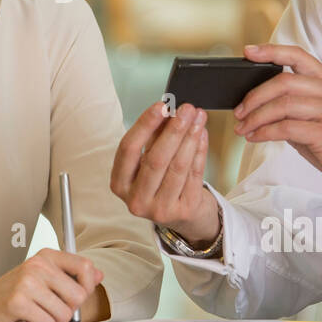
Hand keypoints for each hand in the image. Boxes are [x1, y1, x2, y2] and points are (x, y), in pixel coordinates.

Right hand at [0, 249, 101, 321]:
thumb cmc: (12, 293)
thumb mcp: (43, 279)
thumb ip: (70, 276)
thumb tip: (98, 274)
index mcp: (47, 256)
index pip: (85, 266)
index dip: (87, 286)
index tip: (72, 295)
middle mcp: (38, 265)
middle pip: (79, 296)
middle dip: (68, 311)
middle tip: (50, 310)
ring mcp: (27, 282)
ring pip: (64, 314)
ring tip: (36, 314)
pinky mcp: (17, 301)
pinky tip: (27, 320)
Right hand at [111, 101, 216, 246]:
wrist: (181, 215)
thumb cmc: (160, 182)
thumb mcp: (147, 162)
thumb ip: (153, 138)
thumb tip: (166, 111)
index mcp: (120, 184)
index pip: (128, 149)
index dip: (144, 125)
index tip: (160, 106)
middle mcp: (136, 200)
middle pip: (155, 158)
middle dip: (173, 130)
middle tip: (186, 109)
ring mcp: (160, 209)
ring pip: (178, 166)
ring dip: (190, 137)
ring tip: (197, 118)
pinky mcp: (183, 211)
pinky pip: (194, 174)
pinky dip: (199, 151)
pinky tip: (201, 134)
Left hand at [235, 43, 321, 204]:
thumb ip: (296, 106)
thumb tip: (257, 103)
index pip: (298, 55)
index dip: (271, 51)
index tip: (248, 52)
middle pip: (284, 81)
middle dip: (254, 96)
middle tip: (239, 111)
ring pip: (283, 104)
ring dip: (256, 117)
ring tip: (243, 128)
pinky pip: (288, 128)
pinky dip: (266, 132)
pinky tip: (256, 137)